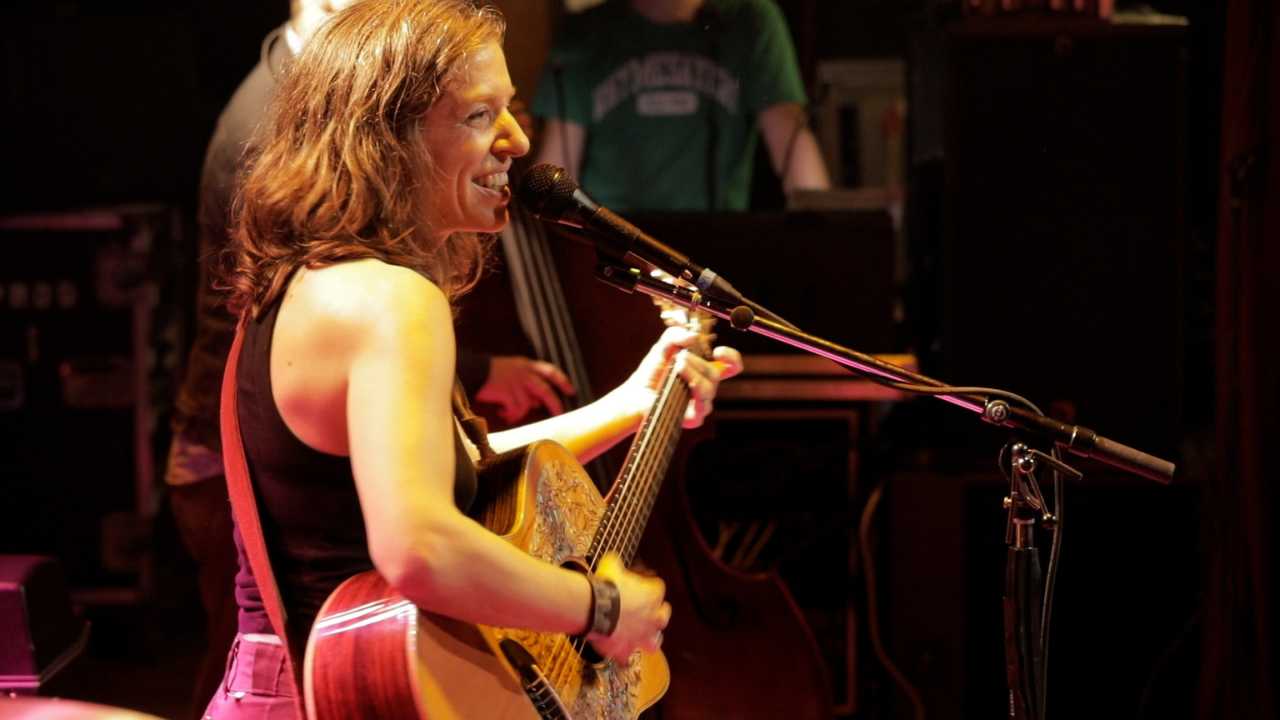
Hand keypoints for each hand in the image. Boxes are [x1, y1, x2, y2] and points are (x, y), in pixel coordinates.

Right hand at [474, 356, 575, 423]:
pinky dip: (510, 414)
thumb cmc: (493, 372)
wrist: (474, 370)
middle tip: (559, 413)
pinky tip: (503, 413)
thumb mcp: (513, 372)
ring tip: (511, 415)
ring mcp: (514, 383)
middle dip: (555, 403)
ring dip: (520, 412)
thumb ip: (527, 385)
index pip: (550, 371)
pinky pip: (514, 409)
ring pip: (527, 403)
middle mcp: (523, 373)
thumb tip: (537, 402)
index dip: (562, 381)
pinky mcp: (505, 392)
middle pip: (545, 390)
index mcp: (527, 365)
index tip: (571, 391)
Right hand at [587, 553, 669, 661]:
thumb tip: (612, 561)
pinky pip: (626, 657)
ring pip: (654, 643)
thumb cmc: (606, 586)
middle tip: (651, 611)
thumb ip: (617, 565)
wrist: (596, 608)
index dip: (649, 586)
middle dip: (659, 614)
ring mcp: (640, 635)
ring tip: (642, 638)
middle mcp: (652, 617)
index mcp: (652, 595)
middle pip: (663, 616)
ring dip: (648, 640)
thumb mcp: (611, 565)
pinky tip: (617, 653)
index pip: (658, 588)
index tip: (640, 585)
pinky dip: (622, 655)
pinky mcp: (625, 649)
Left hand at [617, 326, 743, 427]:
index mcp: (704, 371)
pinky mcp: (694, 418)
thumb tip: (693, 336)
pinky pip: (702, 406)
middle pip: (716, 374)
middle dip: (698, 362)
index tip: (718, 351)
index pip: (731, 367)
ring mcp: (701, 404)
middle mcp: (706, 387)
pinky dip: (695, 392)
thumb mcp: (662, 347)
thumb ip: (675, 335)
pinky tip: (684, 384)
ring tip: (677, 367)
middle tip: (679, 357)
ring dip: (693, 374)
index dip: (731, 358)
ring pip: (709, 388)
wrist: (635, 394)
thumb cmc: (651, 372)